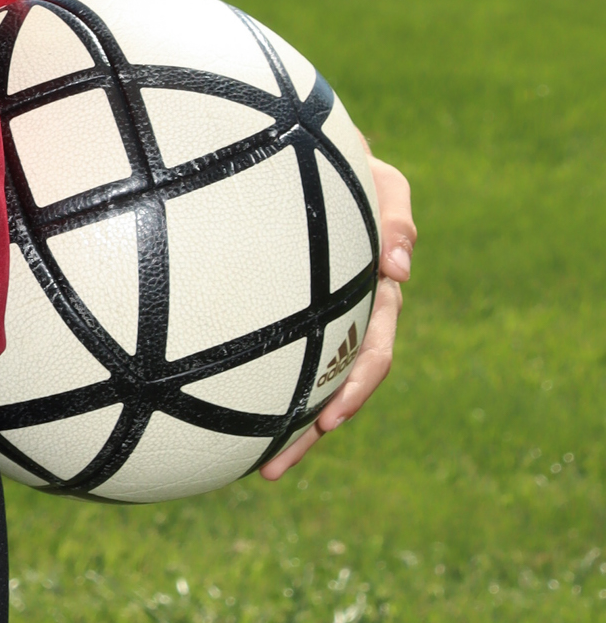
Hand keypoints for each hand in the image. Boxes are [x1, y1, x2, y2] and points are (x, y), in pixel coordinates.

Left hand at [259, 141, 413, 481]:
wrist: (306, 152)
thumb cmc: (344, 163)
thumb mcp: (380, 180)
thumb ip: (397, 214)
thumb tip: (401, 271)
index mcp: (372, 295)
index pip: (371, 353)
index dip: (354, 390)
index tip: (328, 421)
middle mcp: (348, 316)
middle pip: (332, 387)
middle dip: (308, 432)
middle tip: (274, 467)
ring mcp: (317, 318)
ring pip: (305, 384)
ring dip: (286, 430)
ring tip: (257, 470)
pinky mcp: (283, 315)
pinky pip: (272, 358)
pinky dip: (256, 391)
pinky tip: (221, 420)